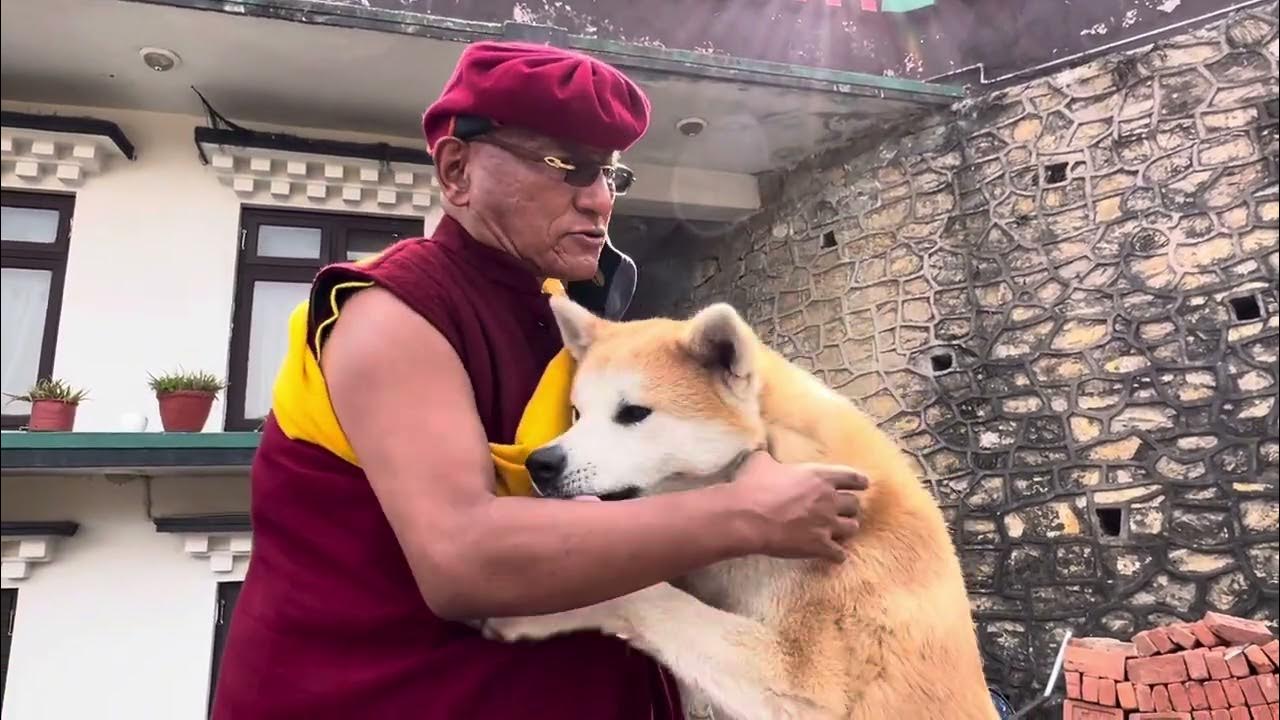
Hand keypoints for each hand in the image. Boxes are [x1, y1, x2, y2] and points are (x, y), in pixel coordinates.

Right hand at [727, 451, 867, 561]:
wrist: (746, 518)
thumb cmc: (753, 487)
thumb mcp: (761, 462)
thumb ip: (770, 457)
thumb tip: (764, 451)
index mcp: (819, 476)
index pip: (852, 477)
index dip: (859, 482)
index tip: (863, 485)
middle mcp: (829, 499)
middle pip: (854, 505)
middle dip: (849, 508)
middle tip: (841, 511)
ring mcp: (826, 524)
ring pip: (852, 528)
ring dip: (845, 530)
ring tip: (838, 532)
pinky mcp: (819, 546)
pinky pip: (839, 554)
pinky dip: (837, 555)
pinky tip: (832, 555)